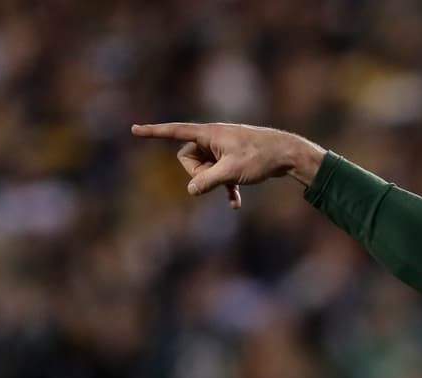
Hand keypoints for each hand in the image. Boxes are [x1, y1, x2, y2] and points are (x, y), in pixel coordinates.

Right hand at [130, 122, 326, 207]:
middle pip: (188, 157)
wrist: (288, 154)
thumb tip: (191, 191)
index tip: (133, 130)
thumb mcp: (231, 173)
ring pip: (204, 168)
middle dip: (198, 173)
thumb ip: (207, 182)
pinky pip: (219, 173)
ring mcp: (223, 148)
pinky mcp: (233, 158)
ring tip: (232, 188)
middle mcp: (213, 137)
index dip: (154, 132)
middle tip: (216, 179)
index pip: (174, 131)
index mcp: (209, 133)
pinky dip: (225, 187)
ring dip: (214, 182)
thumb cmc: (260, 157)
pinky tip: (235, 203)